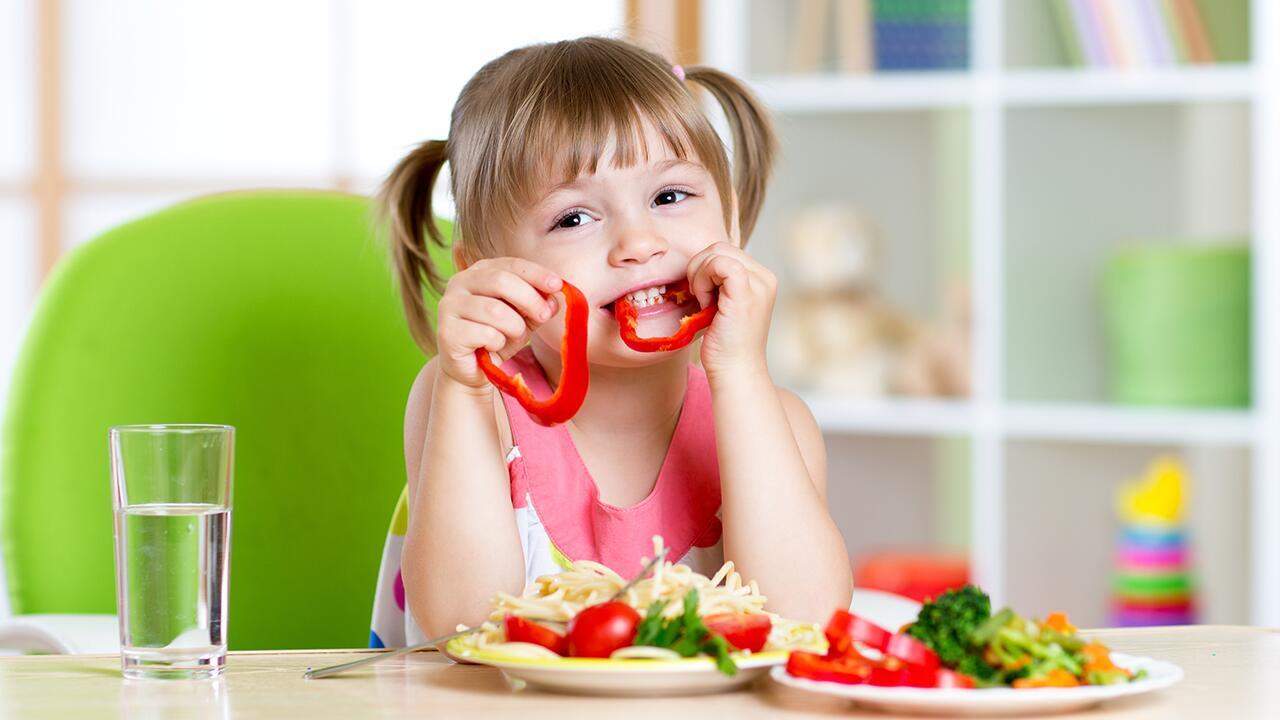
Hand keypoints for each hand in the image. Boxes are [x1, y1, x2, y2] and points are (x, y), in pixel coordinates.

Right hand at [435, 258, 562, 388]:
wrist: (472, 369)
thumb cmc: (497, 337)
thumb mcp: (523, 318)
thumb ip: (538, 305)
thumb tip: (554, 299)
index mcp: (479, 271)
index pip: (511, 264)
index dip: (536, 273)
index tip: (558, 285)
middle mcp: (459, 282)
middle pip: (501, 281)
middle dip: (529, 299)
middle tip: (544, 316)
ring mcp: (449, 306)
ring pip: (495, 310)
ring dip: (514, 327)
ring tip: (513, 337)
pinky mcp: (447, 332)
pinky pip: (485, 334)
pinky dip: (498, 343)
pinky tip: (492, 348)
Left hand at [687, 242, 776, 379]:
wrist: (735, 371)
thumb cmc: (724, 344)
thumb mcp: (722, 304)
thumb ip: (718, 282)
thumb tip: (697, 262)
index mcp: (761, 279)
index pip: (725, 251)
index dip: (704, 267)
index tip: (701, 294)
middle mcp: (765, 278)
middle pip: (719, 247)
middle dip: (699, 268)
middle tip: (698, 297)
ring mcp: (759, 284)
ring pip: (717, 252)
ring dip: (699, 275)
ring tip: (703, 302)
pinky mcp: (746, 292)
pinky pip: (720, 263)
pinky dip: (703, 278)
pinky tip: (705, 302)